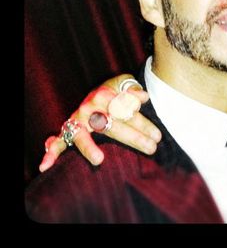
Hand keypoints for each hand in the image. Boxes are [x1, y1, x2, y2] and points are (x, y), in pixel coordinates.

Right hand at [39, 74, 161, 171]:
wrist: (100, 92)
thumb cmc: (116, 91)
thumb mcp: (125, 84)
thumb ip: (134, 90)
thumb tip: (144, 96)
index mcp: (104, 94)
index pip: (125, 110)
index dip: (142, 122)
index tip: (158, 135)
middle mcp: (89, 107)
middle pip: (111, 125)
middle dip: (133, 137)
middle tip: (152, 147)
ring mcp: (77, 120)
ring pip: (83, 136)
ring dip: (89, 149)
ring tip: (98, 160)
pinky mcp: (68, 130)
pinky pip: (57, 141)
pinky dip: (51, 152)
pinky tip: (45, 165)